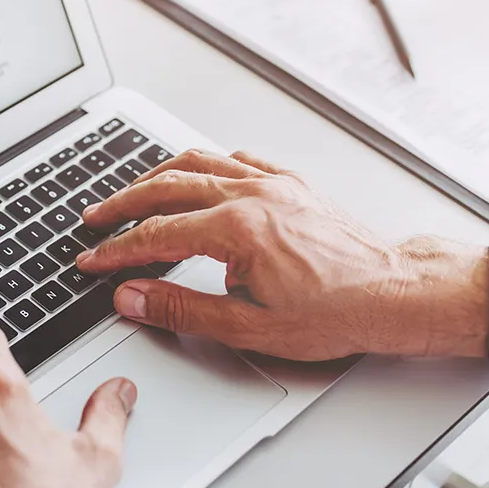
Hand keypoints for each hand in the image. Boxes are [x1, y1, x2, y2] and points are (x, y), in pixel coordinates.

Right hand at [75, 150, 488, 360]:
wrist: (395, 292)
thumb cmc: (339, 312)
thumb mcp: (251, 327)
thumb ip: (183, 308)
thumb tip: (135, 297)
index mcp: (239, 230)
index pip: (157, 235)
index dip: (118, 250)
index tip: (93, 260)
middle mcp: (254, 195)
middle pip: (168, 187)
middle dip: (123, 203)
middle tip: (95, 219)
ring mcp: (274, 183)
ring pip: (198, 164)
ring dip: (157, 176)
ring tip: (130, 192)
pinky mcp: (291, 183)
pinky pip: (236, 160)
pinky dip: (204, 165)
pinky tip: (195, 176)